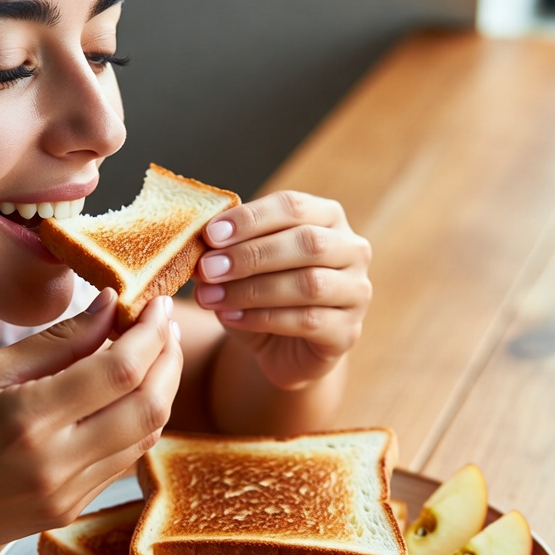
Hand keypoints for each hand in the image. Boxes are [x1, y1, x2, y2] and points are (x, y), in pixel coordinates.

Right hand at [0, 291, 182, 554]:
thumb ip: (54, 343)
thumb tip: (107, 305)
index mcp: (27, 421)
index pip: (120, 369)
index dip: (149, 332)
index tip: (156, 303)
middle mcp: (57, 463)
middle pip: (149, 404)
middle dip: (169, 358)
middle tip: (163, 323)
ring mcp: (69, 493)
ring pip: (146, 434)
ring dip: (161, 389)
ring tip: (154, 352)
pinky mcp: (72, 509)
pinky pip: (126, 459)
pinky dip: (139, 420)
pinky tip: (130, 393)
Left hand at [192, 191, 371, 389]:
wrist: (282, 347)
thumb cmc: (263, 294)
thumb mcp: (242, 266)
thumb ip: (227, 250)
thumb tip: (198, 242)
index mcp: (328, 218)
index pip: (293, 206)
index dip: (251, 218)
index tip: (211, 234)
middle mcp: (352, 250)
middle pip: (308, 243)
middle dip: (252, 255)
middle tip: (208, 268)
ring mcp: (356, 292)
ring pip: (309, 284)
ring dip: (253, 290)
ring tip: (211, 297)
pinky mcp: (348, 331)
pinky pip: (308, 321)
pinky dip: (263, 318)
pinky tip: (231, 318)